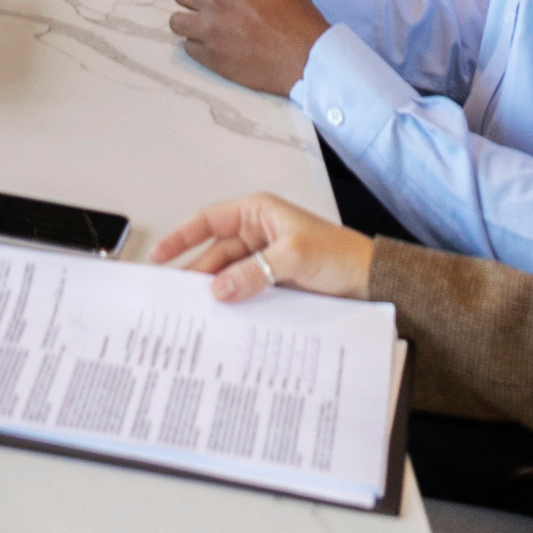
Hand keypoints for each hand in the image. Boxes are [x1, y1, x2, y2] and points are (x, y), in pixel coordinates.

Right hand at [149, 194, 371, 305]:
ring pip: (229, 276)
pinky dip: (235, 304)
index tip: (159, 256)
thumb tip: (218, 288)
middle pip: (216, 253)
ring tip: (196, 313)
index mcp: (258, 213)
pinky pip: (245, 292)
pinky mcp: (274, 285)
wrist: (372, 284)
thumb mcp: (294, 256)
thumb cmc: (339, 256)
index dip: (182, 237)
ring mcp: (265, 262)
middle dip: (197, 273)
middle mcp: (258, 235)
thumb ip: (254, 272)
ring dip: (217, 292)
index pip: (209, 221)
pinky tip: (225, 320)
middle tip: (175, 297)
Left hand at [169, 0, 326, 99]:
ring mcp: (210, 29)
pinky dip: (198, 47)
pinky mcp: (211, 56)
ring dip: (189, 22)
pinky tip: (215, 47)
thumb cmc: (299, 19)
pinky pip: (188, 47)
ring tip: (204, 28)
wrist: (306, 57)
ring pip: (177, 21)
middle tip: (205, 7)